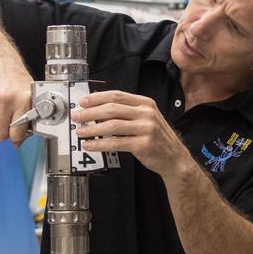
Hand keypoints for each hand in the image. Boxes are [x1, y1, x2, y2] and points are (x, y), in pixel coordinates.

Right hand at [0, 58, 32, 144]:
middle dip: (2, 133)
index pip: (16, 134)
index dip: (16, 136)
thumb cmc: (16, 81)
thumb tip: (18, 143)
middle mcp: (4, 98)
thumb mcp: (29, 97)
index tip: (16, 132)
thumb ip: (27, 121)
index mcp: (22, 99)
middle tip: (6, 124)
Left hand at [72, 90, 192, 176]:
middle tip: (78, 117)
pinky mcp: (143, 144)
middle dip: (90, 112)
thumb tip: (98, 109)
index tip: (83, 102)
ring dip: (92, 129)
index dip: (97, 98)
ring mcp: (146, 129)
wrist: (174, 158)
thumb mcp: (147, 118)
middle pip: (112, 109)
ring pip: (112, 126)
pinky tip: (91, 145)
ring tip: (81, 132)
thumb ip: (127, 112)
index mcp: (146, 103)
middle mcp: (147, 113)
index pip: (117, 95)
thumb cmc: (157, 138)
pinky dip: (100, 144)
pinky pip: (116, 143)